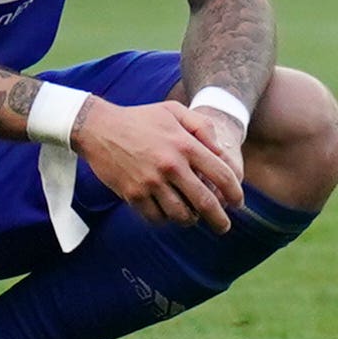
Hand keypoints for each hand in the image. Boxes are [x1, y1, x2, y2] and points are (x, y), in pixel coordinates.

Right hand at [74, 94, 243, 229]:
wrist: (99, 128)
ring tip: (193, 218)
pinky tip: (169, 215)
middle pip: (205, 202)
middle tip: (224, 227)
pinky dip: (166, 220)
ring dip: (191, 220)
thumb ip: (202, 127)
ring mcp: (151, 182)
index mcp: (185, 144)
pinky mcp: (133, 194)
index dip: (234, 192)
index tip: (238, 203)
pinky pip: (156, 217)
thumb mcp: (175, 111)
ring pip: (180, 214)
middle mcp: (171, 166)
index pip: (221, 174)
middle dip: (219, 219)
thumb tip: (220, 151)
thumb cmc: (141, 118)